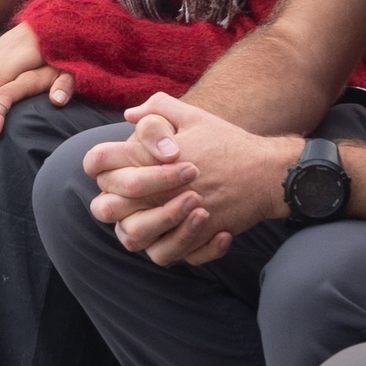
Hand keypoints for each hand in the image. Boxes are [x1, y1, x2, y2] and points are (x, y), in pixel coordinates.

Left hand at [84, 93, 298, 267]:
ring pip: (132, 237)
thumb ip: (158, 110)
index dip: (100, 168)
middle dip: (116, 203)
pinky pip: (167, 255)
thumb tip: (129, 115)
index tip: (119, 170)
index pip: (98, 162)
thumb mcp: (193, 116)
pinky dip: (173, 247)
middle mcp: (156, 187)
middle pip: (106, 206)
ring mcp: (175, 215)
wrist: (267, 172)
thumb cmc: (227, 142)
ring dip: (141, 228)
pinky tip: (189, 229)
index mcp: (148, 155)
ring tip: (162, 217)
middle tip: (138, 199)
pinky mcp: (194, 236)